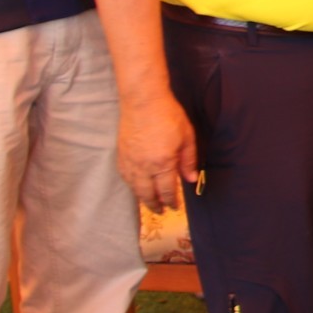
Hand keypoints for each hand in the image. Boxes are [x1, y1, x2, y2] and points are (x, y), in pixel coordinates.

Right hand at [117, 92, 199, 211]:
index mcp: (162, 164)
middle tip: (161, 211)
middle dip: (155, 205)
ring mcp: (130, 162)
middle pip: (147, 194)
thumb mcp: (187, 137)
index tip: (175, 207)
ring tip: (149, 203)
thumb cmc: (168, 115)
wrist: (143, 100)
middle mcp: (144, 167)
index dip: (171, 201)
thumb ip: (188, 161)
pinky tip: (136, 186)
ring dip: (142, 198)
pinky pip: (125, 177)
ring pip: (134, 188)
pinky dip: (131, 185)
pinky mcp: (121, 154)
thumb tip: (191, 179)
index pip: (166, 190)